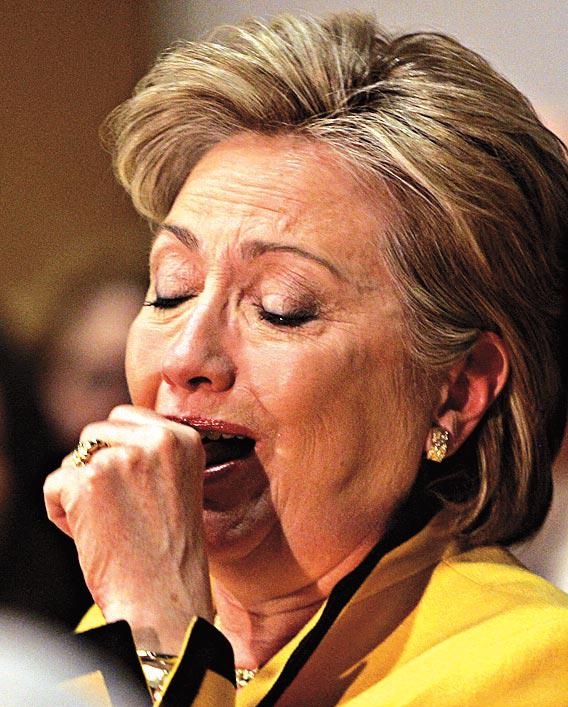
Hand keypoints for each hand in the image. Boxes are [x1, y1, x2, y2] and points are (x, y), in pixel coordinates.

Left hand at [44, 405, 212, 653]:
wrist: (165, 596)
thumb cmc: (168, 549)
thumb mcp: (177, 482)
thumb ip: (150, 451)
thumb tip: (104, 435)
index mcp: (184, 437)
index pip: (126, 416)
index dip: (117, 451)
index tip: (129, 488)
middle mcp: (157, 439)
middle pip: (96, 432)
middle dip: (95, 465)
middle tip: (116, 509)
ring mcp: (123, 458)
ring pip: (74, 459)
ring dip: (79, 489)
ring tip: (106, 525)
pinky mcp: (89, 481)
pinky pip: (54, 484)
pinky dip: (59, 512)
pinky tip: (88, 537)